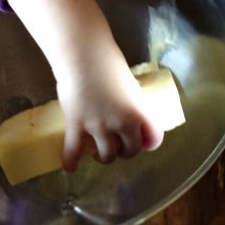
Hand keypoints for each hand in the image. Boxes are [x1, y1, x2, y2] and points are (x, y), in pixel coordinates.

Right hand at [7, 0, 163, 170]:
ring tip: (98, 152)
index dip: (148, 142)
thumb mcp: (130, 84)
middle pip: (129, 151)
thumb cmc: (109, 63)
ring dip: (104, 156)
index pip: (154, 139)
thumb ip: (131, 102)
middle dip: (124, 150)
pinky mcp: (76, 126)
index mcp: (140, 112)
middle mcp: (122, 125)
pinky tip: (69, 168)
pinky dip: (71, 161)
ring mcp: (98, 128)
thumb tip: (125, 109)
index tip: (143, 142)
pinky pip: (73, 151)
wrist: (84, 56)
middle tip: (118, 145)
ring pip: (106, 156)